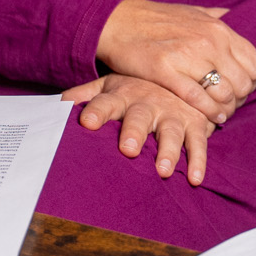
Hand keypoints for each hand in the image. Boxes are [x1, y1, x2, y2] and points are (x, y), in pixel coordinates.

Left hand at [62, 74, 214, 182]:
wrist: (184, 75)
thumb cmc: (137, 87)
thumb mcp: (110, 85)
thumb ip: (85, 94)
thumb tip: (56, 103)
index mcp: (123, 94)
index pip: (106, 102)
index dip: (97, 111)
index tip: (86, 122)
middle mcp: (149, 103)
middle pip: (140, 116)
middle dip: (134, 131)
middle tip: (128, 149)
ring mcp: (174, 113)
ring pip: (172, 132)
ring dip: (168, 151)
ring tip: (162, 170)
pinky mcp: (197, 124)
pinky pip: (199, 143)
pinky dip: (198, 162)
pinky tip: (195, 180)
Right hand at [93, 0, 255, 124]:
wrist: (119, 20)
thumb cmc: (157, 18)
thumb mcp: (192, 11)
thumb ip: (214, 15)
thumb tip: (231, 14)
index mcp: (219, 29)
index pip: (254, 63)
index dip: (252, 82)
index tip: (243, 90)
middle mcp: (209, 41)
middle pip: (243, 82)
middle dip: (240, 99)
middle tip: (232, 106)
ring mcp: (188, 56)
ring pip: (224, 93)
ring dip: (226, 109)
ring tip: (222, 115)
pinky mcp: (166, 71)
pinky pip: (198, 98)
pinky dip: (209, 112)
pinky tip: (212, 118)